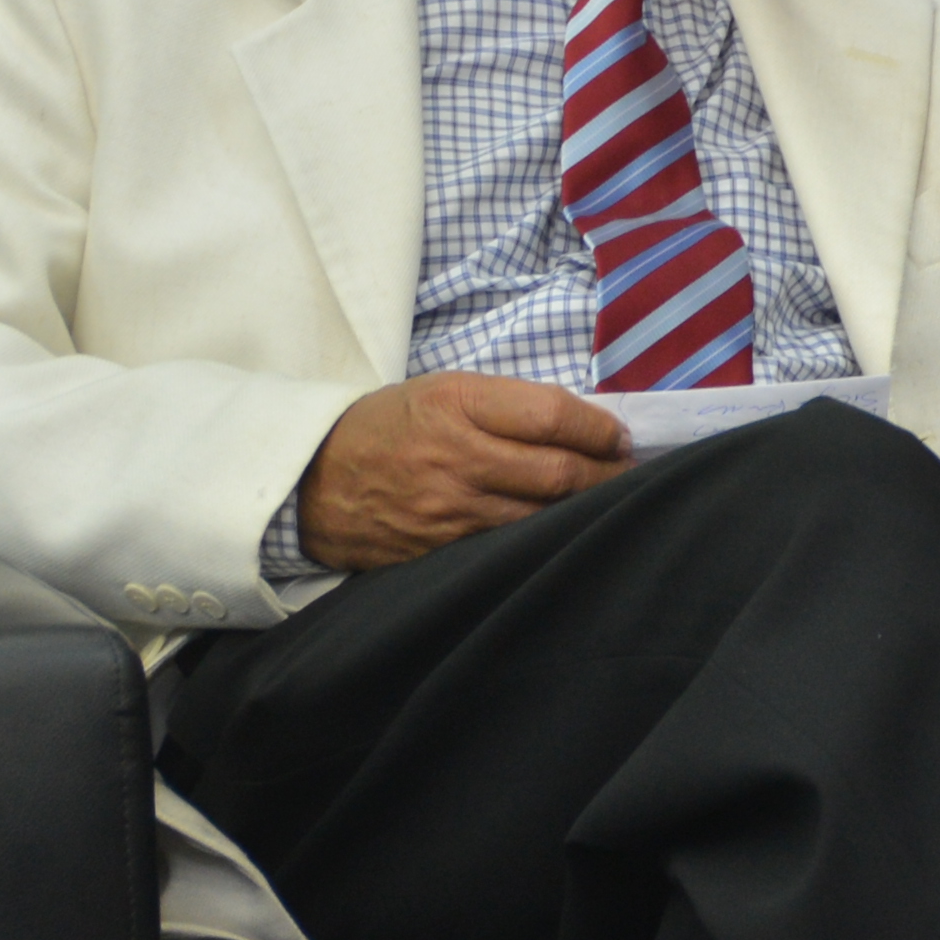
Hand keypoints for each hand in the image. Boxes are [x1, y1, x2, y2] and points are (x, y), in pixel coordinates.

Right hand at [297, 374, 632, 570]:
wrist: (311, 482)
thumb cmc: (388, 426)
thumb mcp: (441, 391)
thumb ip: (507, 404)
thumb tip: (583, 423)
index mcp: (456, 403)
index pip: (552, 416)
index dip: (599, 429)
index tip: (619, 436)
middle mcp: (455, 456)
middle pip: (558, 472)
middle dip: (607, 474)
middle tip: (629, 472)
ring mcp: (448, 509)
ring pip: (541, 515)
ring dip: (583, 509)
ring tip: (606, 500)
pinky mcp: (440, 549)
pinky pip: (509, 543)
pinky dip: (542, 535)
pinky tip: (562, 528)